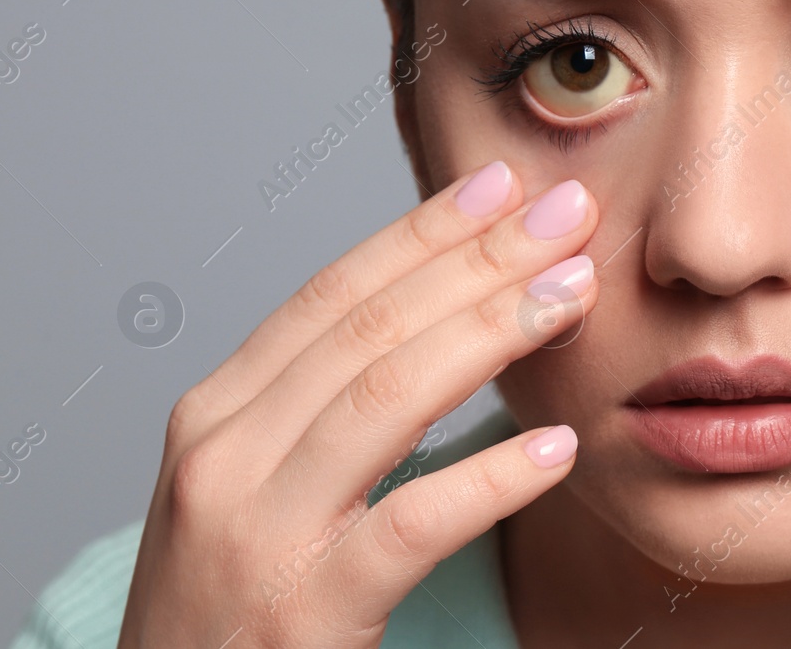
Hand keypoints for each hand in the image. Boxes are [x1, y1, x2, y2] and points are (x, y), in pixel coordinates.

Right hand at [117, 163, 599, 648]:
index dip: (422, 230)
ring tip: (574, 293)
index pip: (333, 294)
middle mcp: (223, 458)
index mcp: (215, 415)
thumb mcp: (254, 485)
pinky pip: (413, 524)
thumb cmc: (232, 608)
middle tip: (568, 215)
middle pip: (369, 328)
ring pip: (388, 399)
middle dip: (478, 259)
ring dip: (494, 333)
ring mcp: (256, 533)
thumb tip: (441, 312)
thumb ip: (324, 404)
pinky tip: (555, 449)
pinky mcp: (303, 610)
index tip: (502, 184)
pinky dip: (491, 479)